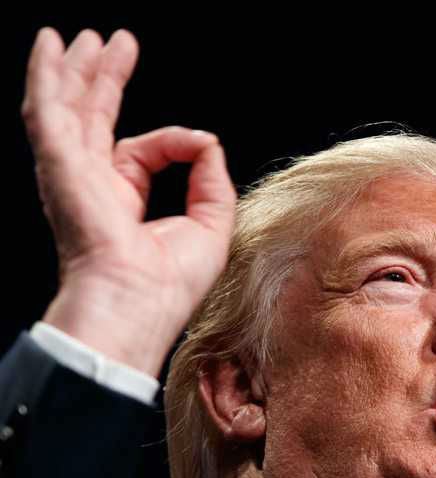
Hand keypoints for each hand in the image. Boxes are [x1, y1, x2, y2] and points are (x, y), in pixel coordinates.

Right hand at [22, 28, 235, 375]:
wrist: (136, 303)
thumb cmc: (168, 284)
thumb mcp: (210, 223)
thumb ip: (210, 178)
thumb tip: (206, 140)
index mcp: (121, 202)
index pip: (142, 151)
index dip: (174, 139)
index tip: (196, 142)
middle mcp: (91, 185)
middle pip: (92, 118)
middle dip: (100, 78)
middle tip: (109, 43)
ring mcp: (71, 174)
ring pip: (65, 107)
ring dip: (72, 68)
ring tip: (80, 37)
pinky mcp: (60, 166)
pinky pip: (48, 111)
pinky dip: (47, 77)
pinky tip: (49, 47)